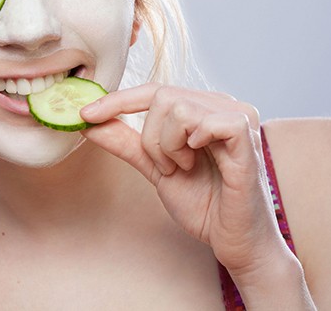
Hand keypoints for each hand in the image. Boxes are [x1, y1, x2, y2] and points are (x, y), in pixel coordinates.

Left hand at [80, 84, 291, 275]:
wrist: (233, 240)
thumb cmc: (204, 204)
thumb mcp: (156, 169)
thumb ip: (127, 143)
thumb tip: (89, 121)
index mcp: (202, 108)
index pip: (154, 90)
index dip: (117, 100)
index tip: (84, 114)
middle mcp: (222, 104)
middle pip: (162, 95)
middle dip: (151, 138)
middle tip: (167, 167)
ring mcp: (238, 116)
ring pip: (178, 107)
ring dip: (170, 146)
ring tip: (186, 169)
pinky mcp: (246, 133)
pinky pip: (206, 121)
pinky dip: (192, 145)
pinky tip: (200, 165)